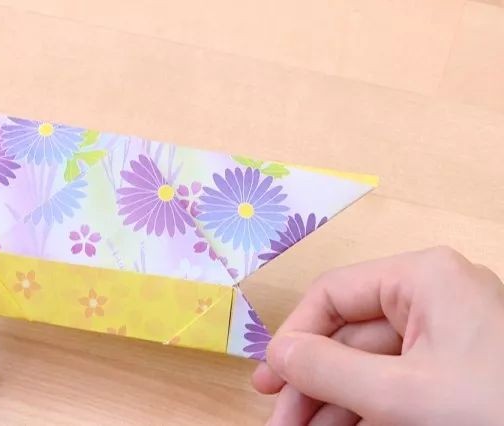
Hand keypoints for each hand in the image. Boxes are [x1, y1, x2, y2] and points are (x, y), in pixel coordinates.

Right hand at [252, 247, 503, 425]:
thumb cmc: (488, 409)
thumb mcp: (400, 395)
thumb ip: (328, 368)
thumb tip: (279, 353)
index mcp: (421, 278)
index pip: (333, 294)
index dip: (295, 337)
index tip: (271, 383)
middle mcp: (433, 297)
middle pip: (348, 335)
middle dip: (311, 382)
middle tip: (280, 423)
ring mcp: (448, 335)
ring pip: (370, 364)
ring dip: (333, 402)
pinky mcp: (459, 370)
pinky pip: (397, 383)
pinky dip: (366, 409)